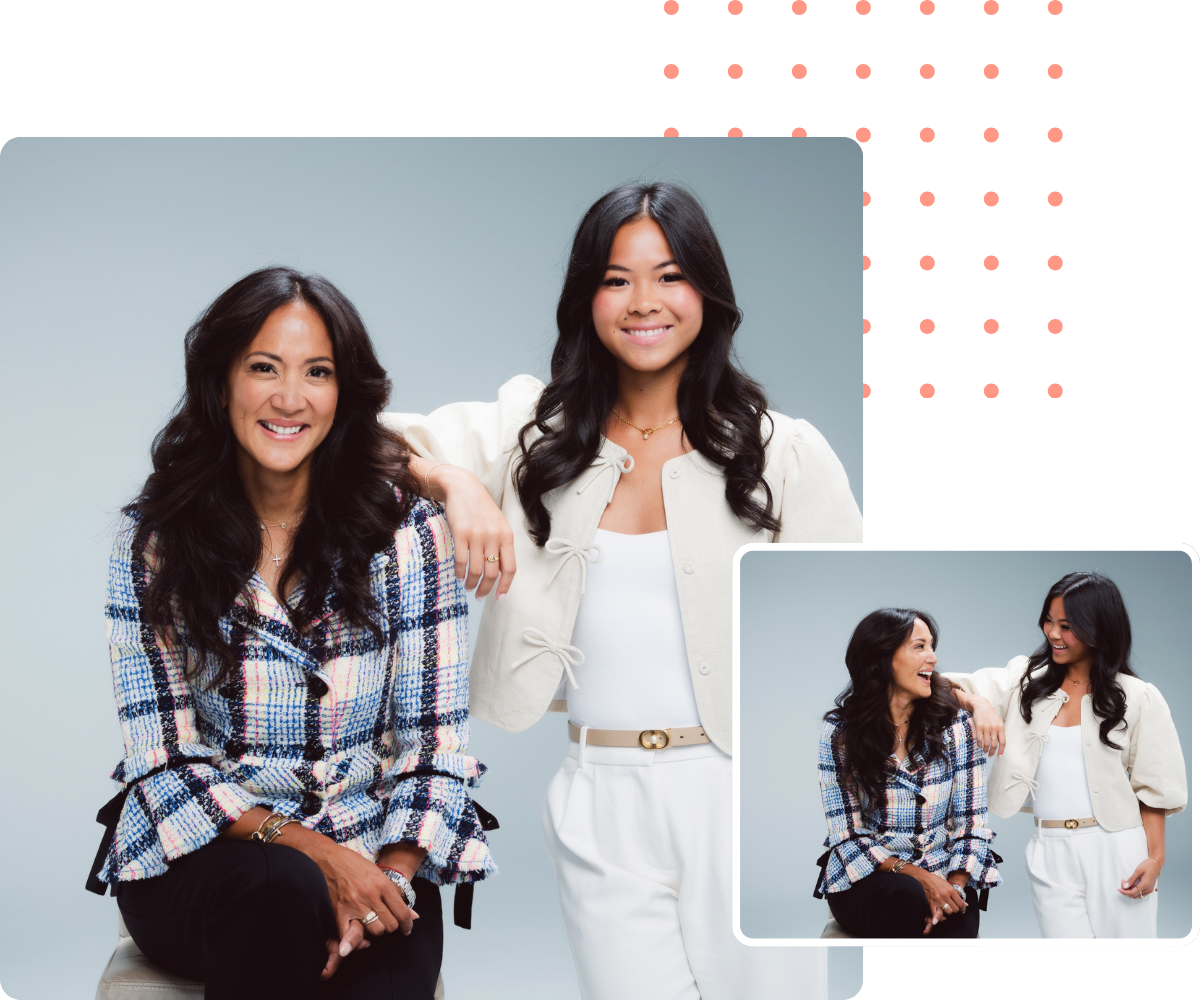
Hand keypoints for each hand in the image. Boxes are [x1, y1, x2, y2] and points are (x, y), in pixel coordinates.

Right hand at [312, 840, 417, 980]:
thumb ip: (393, 894)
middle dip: (391, 926)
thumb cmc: (354, 864)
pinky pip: (352, 935)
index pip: (402, 912)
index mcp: (382, 883)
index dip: (407, 924)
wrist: (328, 858)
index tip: (407, 929)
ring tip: (373, 924)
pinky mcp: (339, 911)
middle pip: (390, 924)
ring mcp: (354, 904)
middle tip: (387, 923)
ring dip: (376, 930)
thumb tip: (414, 915)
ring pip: (375, 931)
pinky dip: (357, 940)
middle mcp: (370, 894)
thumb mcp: (377, 873)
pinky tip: (359, 935)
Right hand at [430, 465, 515, 600]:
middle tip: (479, 596)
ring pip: (476, 569)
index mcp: (507, 536)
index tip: (499, 598)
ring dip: (471, 583)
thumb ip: (501, 545)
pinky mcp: (461, 533)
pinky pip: (461, 560)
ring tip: (468, 587)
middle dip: (486, 589)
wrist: (464, 488)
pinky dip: (460, 572)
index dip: (505, 586)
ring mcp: (477, 535)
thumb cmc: (481, 509)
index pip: (510, 568)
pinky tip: (459, 576)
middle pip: (492, 572)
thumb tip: (501, 572)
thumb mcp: (498, 525)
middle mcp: (494, 537)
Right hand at [904, 867, 967, 933]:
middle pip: (955, 909)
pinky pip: (936, 913)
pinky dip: (938, 916)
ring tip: (946, 909)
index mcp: (950, 890)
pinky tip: (939, 913)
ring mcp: (938, 899)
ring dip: (948, 912)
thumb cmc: (936, 881)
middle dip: (955, 910)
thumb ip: (956, 895)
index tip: (962, 911)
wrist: (923, 878)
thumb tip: (966, 904)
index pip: (961, 904)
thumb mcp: (948, 885)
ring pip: (948, 912)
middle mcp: (945, 895)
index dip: (963, 909)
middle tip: (953, 908)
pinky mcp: (931, 902)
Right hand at [966, 694, 1005, 756]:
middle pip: (994, 744)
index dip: (1001, 750)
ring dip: (986, 749)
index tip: (999, 756)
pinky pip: (980, 739)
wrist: (981, 705)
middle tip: (990, 755)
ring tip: (985, 751)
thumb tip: (1000, 743)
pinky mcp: (979, 727)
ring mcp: (986, 727)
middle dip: (992, 752)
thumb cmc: (990, 714)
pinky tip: (979, 746)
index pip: (1003, 742)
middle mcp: (994, 728)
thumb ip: (999, 731)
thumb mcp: (998, 722)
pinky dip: (979, 744)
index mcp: (1001, 727)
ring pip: (987, 743)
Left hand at [1119, 857, 1161, 899]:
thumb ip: (1131, 879)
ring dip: (1130, 890)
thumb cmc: (1148, 865)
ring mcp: (1150, 890)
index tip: (1119, 889)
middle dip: (1127, 890)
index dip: (1124, 892)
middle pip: (1134, 895)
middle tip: (1123, 881)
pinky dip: (1135, 890)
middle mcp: (1148, 889)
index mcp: (1145, 885)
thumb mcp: (1138, 871)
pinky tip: (1132, 884)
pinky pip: (1141, 893)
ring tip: (1127, 882)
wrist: (1156, 864)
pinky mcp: (1149, 888)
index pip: (1133, 893)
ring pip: (1137, 895)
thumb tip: (1125, 886)